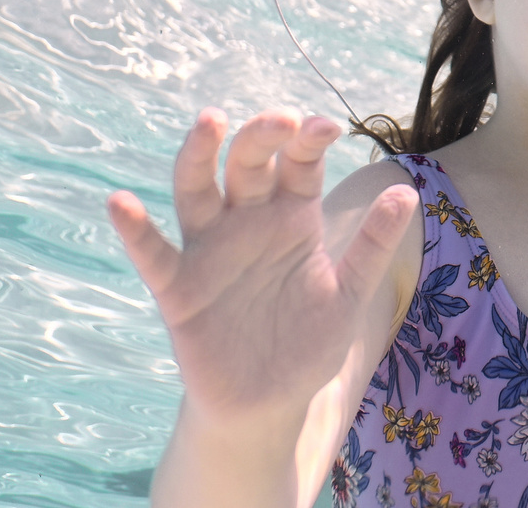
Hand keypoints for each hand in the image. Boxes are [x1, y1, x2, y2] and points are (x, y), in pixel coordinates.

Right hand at [107, 109, 418, 421]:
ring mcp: (210, 251)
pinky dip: (135, 230)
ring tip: (208, 123)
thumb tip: (407, 192)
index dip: (309, 139)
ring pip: (196, 190)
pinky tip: (120, 204)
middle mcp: (247, 221)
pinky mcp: (179, 289)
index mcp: (291, 216)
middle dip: (261, 136)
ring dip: (199, 156)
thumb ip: (371, 246)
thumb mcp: (349, 296)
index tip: (327, 127)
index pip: (298, 162)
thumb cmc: (308, 344)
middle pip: (247, 164)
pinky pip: (154, 254)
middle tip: (278, 121)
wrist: (269, 406)